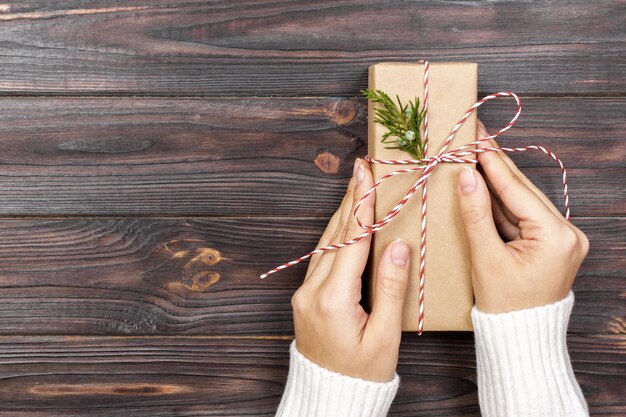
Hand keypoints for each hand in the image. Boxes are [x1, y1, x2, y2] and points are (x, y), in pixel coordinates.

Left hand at [290, 157, 410, 381]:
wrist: (329, 396)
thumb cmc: (362, 373)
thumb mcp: (384, 336)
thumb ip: (390, 289)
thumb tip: (397, 246)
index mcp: (333, 299)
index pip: (352, 242)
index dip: (362, 207)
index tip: (367, 176)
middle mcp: (313, 290)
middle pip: (336, 235)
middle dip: (351, 199)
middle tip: (361, 168)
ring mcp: (305, 292)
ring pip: (326, 243)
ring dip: (342, 213)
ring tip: (355, 186)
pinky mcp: (306, 297)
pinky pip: (322, 257)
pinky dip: (336, 234)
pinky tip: (345, 222)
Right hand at [457, 120, 588, 312]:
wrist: (519, 336)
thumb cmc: (504, 305)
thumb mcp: (486, 257)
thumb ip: (476, 213)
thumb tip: (466, 175)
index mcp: (557, 237)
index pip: (518, 191)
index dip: (492, 163)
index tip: (476, 137)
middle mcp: (567, 233)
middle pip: (523, 192)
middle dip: (495, 166)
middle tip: (476, 138)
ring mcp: (562, 238)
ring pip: (522, 202)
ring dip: (496, 183)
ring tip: (475, 156)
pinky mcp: (551, 243)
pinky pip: (523, 217)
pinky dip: (502, 204)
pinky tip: (484, 185)